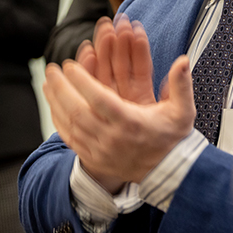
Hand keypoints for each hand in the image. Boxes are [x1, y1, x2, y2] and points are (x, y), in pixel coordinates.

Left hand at [44, 16, 195, 192]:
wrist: (169, 173)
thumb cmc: (173, 137)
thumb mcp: (183, 111)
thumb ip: (182, 84)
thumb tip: (184, 60)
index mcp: (131, 122)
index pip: (99, 99)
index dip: (82, 81)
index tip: (70, 65)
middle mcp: (112, 138)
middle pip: (77, 111)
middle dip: (61, 88)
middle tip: (52, 69)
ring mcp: (100, 151)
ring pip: (69, 125)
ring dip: (56, 102)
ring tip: (48, 83)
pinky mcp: (94, 159)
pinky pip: (70, 139)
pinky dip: (59, 121)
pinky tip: (54, 106)